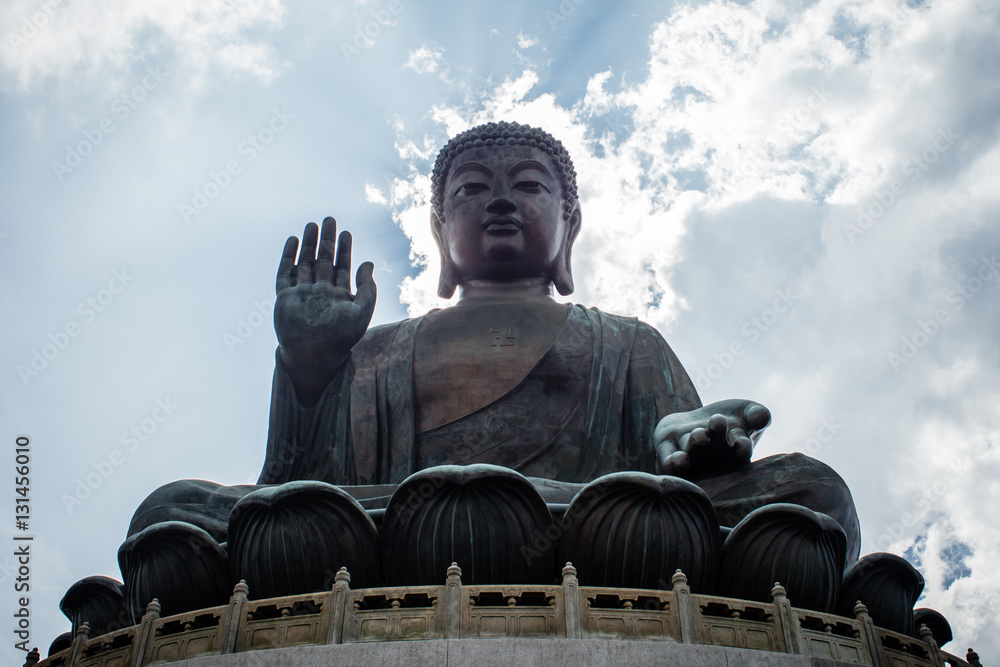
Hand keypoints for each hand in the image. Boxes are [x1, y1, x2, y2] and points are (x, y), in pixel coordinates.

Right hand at [274, 217, 375, 401]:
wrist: (314, 356)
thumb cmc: (340, 339)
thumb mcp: (362, 312)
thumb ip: (368, 288)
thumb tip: (369, 262)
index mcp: (338, 296)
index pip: (342, 267)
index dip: (345, 250)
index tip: (347, 233)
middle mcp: (320, 292)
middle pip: (323, 260)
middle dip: (326, 240)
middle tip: (329, 219)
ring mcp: (302, 294)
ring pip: (304, 263)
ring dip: (308, 244)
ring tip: (312, 224)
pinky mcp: (285, 297)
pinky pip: (285, 273)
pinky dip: (288, 257)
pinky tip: (293, 241)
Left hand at [653, 399, 770, 478]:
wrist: (696, 422)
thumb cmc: (729, 419)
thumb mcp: (746, 412)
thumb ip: (757, 414)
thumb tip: (762, 417)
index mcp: (735, 452)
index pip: (741, 451)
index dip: (742, 447)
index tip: (742, 441)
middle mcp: (713, 458)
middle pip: (715, 450)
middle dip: (716, 436)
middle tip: (718, 421)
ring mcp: (690, 456)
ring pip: (691, 453)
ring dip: (695, 445)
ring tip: (700, 434)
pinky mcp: (667, 450)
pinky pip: (668, 461)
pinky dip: (673, 462)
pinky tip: (678, 459)